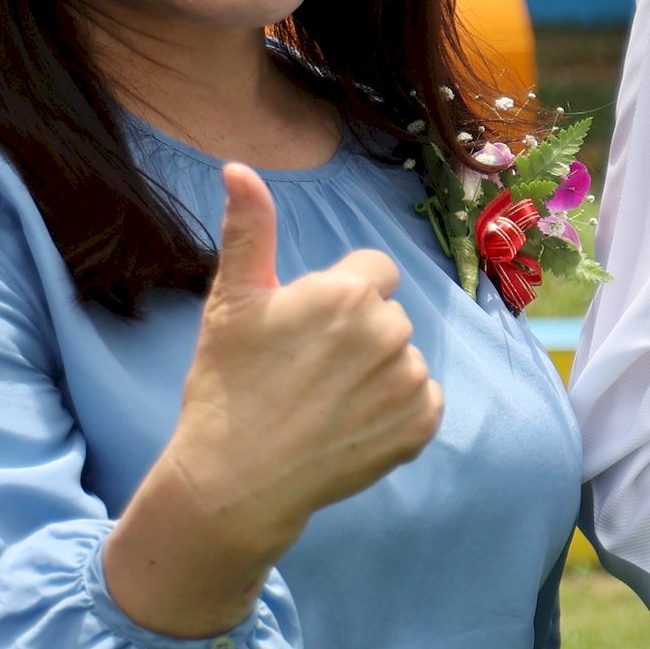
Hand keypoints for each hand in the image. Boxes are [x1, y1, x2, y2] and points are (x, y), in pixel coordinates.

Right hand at [108, 165, 443, 636]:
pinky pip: (422, 400)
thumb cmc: (227, 386)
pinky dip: (395, 412)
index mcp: (349, 294)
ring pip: (404, 359)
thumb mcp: (231, 302)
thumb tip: (240, 168)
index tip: (308, 328)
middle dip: (357, 335)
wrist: (235, 480)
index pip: (374, 271)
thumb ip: (249, 230)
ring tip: (323, 402)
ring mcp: (410, 381)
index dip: (341, 297)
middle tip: (306, 371)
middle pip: (388, 316)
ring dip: (376, 374)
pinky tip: (349, 425)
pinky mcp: (422, 425)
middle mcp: (390, 331)